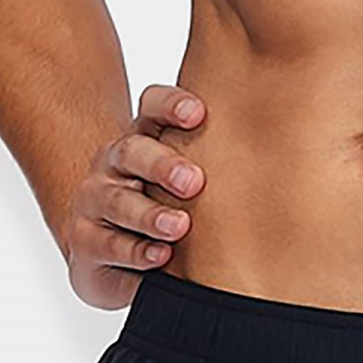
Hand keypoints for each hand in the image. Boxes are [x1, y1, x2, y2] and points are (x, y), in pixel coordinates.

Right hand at [62, 82, 206, 308]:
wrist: (114, 253)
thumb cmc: (163, 208)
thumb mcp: (189, 185)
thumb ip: (218, 164)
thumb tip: (279, 157)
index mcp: (143, 139)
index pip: (151, 108)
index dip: (171, 105)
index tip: (199, 113)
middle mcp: (114, 163)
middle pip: (132, 152)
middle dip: (163, 165)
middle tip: (194, 182)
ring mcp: (94, 200)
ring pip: (116, 200)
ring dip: (150, 214)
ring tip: (179, 227)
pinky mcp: (84, 240)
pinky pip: (106, 243)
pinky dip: (135, 251)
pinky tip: (159, 256)